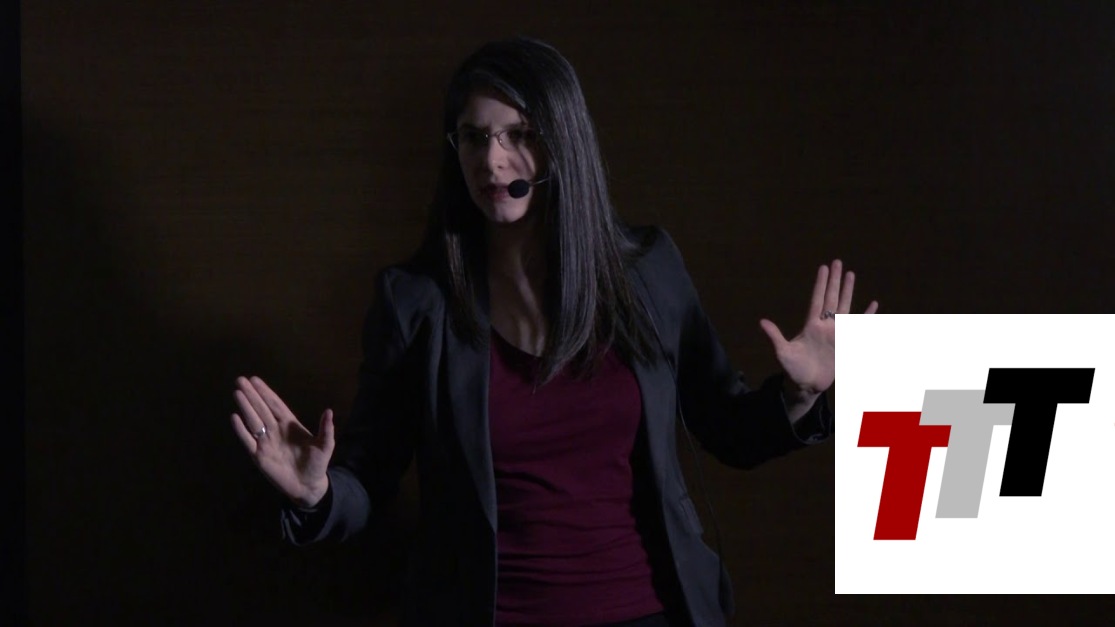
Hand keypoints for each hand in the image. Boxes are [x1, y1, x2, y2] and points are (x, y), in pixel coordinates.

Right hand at [231, 376, 334, 507]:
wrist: (308, 485)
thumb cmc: (317, 463)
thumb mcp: (325, 446)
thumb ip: (326, 429)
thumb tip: (329, 411)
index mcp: (290, 424)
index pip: (275, 405)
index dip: (266, 392)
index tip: (255, 380)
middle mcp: (275, 430)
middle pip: (261, 409)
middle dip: (251, 395)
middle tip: (240, 380)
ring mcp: (266, 442)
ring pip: (253, 421)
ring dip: (245, 407)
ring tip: (237, 393)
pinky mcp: (259, 456)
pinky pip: (248, 440)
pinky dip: (241, 430)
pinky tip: (234, 417)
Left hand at [759, 260, 878, 399]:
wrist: (807, 385)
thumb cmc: (793, 369)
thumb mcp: (783, 352)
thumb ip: (776, 336)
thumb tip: (761, 322)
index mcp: (811, 325)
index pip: (817, 299)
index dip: (820, 284)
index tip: (823, 267)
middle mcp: (825, 325)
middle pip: (832, 298)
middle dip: (834, 280)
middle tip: (837, 261)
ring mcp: (837, 333)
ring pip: (845, 307)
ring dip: (848, 292)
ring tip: (851, 274)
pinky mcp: (846, 344)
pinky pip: (860, 327)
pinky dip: (867, 316)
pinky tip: (873, 304)